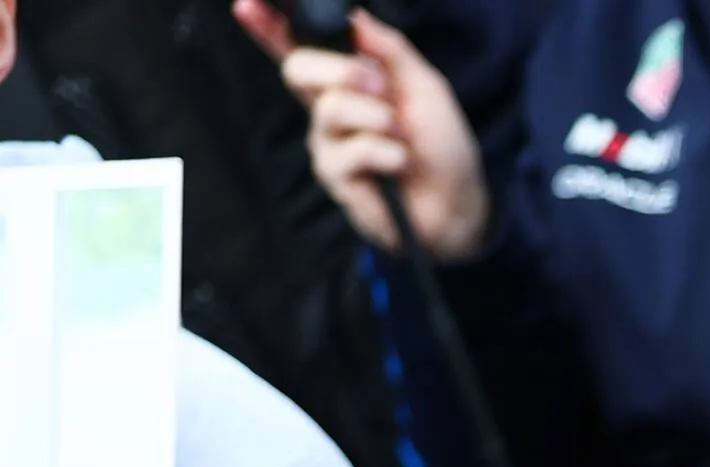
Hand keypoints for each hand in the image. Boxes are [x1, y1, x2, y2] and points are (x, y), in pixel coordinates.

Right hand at [234, 3, 490, 262]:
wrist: (460, 203)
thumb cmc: (441, 145)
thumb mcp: (425, 86)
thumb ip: (391, 50)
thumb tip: (356, 16)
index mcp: (344, 80)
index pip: (295, 47)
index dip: (267, 27)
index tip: (246, 6)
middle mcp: (327, 107)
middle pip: (298, 68)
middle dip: (342, 70)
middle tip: (381, 86)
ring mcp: (326, 141)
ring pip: (331, 108)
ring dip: (379, 118)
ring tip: (403, 136)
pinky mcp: (334, 176)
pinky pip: (354, 150)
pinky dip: (389, 153)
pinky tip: (400, 165)